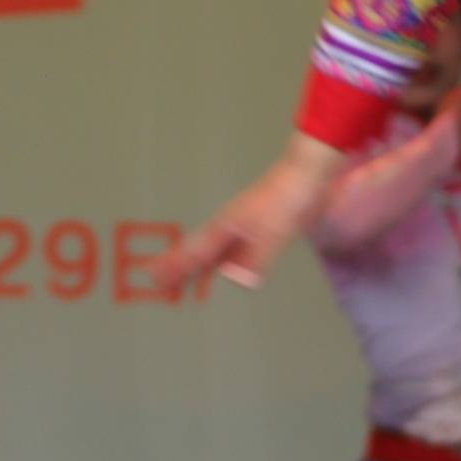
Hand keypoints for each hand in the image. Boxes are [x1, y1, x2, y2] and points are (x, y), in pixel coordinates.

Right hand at [163, 138, 345, 294]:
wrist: (306, 175)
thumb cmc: (287, 197)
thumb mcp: (273, 231)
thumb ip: (255, 258)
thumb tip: (235, 281)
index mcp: (226, 226)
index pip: (194, 251)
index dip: (175, 266)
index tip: (154, 277)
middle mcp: (228, 227)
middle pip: (196, 252)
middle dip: (177, 268)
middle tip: (157, 282)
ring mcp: (241, 228)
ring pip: (212, 253)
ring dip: (197, 269)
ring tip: (184, 284)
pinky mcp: (257, 231)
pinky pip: (231, 253)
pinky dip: (221, 265)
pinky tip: (223, 272)